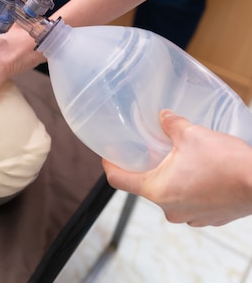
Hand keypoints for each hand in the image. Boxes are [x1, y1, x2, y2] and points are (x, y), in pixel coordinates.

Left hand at [103, 109, 251, 226]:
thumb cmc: (227, 163)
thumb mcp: (193, 134)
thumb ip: (172, 124)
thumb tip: (163, 116)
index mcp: (157, 190)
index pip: (118, 181)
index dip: (110, 166)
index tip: (108, 156)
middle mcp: (170, 209)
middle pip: (145, 187)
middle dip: (147, 168)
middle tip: (150, 150)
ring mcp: (190, 217)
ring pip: (170, 195)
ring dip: (171, 179)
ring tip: (180, 159)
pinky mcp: (209, 218)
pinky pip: (190, 202)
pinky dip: (190, 188)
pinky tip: (200, 173)